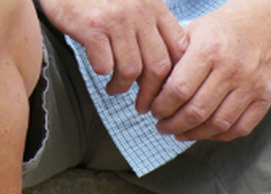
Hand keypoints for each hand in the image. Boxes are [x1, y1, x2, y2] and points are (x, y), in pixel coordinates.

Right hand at [38, 0, 187, 112]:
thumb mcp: (134, 0)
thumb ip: (150, 25)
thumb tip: (163, 66)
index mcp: (154, 7)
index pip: (179, 49)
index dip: (175, 76)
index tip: (166, 92)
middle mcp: (140, 12)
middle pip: (158, 67)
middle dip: (152, 94)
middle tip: (143, 106)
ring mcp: (116, 19)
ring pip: (131, 71)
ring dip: (123, 87)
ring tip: (115, 89)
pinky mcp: (92, 27)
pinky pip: (105, 65)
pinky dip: (103, 74)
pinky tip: (100, 72)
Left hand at [151, 0, 270, 141]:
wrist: (266, 21)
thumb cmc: (223, 28)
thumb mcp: (194, 31)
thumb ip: (174, 59)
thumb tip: (152, 89)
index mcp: (209, 50)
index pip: (178, 90)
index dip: (162, 107)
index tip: (154, 111)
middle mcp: (232, 69)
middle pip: (196, 112)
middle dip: (173, 125)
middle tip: (163, 126)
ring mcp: (251, 85)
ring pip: (217, 124)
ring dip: (194, 134)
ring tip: (180, 133)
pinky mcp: (266, 96)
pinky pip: (240, 128)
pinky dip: (220, 136)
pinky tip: (205, 132)